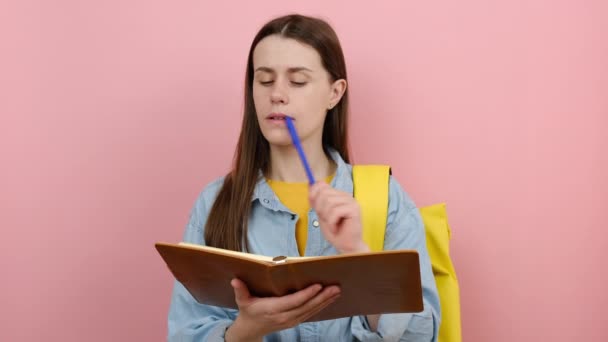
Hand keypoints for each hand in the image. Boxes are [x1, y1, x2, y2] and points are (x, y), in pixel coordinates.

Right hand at [225, 278, 340, 340]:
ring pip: (312, 310)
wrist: (251, 329)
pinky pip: (311, 313)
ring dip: (326, 301)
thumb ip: (240, 290)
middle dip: (322, 297)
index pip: (293, 301)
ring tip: (337, 291)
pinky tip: (331, 298)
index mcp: (273, 309)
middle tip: (335, 287)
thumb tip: (235, 280)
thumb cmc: (248, 311)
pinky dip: (322, 306)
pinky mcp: (296, 320)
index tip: (317, 286)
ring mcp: (292, 320)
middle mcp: (285, 316)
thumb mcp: (242, 301)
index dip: (306, 294)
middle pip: (307, 306)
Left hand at [309, 182, 369, 253]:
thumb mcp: (321, 213)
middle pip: (324, 193)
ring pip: (329, 202)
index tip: (314, 207)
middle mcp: (345, 195)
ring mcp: (351, 201)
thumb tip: (310, 184)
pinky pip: (335, 212)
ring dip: (326, 217)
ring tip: (332, 225)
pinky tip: (336, 228)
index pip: (322, 185)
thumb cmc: (335, 231)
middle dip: (320, 209)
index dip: (313, 194)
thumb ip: (317, 200)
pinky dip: (331, 223)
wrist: (346, 246)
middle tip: (326, 220)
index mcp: (338, 195)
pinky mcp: (354, 209)